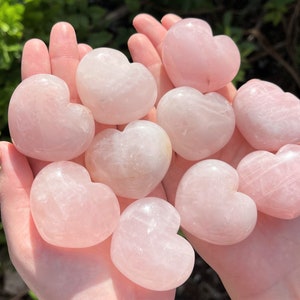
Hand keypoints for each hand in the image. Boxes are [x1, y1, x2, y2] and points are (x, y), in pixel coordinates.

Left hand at [0, 22, 174, 299]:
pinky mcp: (153, 184)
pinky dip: (148, 116)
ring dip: (111, 86)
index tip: (38, 46)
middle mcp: (92, 168)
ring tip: (105, 49)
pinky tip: (145, 88)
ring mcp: (124, 173)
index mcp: (60, 177)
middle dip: (73, 73)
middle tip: (69, 33)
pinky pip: (151, 146)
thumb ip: (14, 193)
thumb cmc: (69, 286)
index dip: (41, 83)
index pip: (48, 121)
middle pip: (81, 113)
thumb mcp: (30, 239)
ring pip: (116, 122)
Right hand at [130, 13, 299, 299]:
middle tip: (136, 30)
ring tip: (114, 61)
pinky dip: (128, 138)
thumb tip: (248, 88)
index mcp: (238, 128)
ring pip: (156, 123)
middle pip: (177, 94)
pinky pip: (146, 161)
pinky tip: (109, 113)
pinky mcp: (170, 191)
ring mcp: (185, 164)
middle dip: (157, 60)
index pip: (207, 81)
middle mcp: (207, 141)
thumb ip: (279, 118)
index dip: (188, 51)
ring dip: (136, 92)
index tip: (169, 24)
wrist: (283, 268)